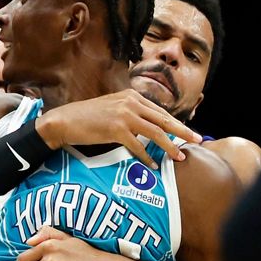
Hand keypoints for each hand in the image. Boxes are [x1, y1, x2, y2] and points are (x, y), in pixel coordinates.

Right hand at [35, 89, 201, 168]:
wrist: (63, 121)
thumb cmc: (84, 117)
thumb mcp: (110, 107)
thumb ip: (128, 112)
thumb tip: (144, 126)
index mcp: (131, 96)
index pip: (159, 111)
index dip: (174, 123)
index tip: (185, 132)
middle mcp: (131, 103)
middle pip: (164, 119)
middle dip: (182, 131)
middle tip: (197, 140)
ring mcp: (124, 116)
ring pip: (156, 133)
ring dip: (170, 146)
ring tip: (179, 156)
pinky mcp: (117, 130)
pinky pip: (138, 146)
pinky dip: (147, 157)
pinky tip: (153, 164)